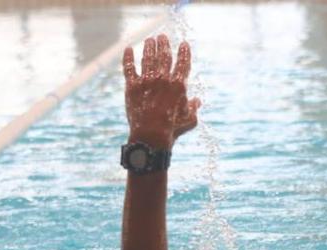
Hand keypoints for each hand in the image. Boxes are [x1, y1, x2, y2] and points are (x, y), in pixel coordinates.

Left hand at [123, 34, 200, 149]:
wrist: (151, 135)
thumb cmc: (173, 129)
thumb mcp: (189, 119)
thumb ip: (193, 108)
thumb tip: (197, 101)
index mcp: (178, 85)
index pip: (183, 63)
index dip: (184, 52)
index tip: (184, 44)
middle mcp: (163, 79)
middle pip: (164, 56)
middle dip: (164, 44)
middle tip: (162, 37)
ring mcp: (146, 81)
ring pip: (147, 58)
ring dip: (149, 47)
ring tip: (150, 40)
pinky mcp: (132, 86)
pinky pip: (129, 67)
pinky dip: (128, 57)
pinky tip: (129, 49)